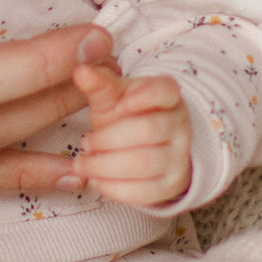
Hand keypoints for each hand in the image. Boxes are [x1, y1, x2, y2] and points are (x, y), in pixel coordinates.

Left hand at [75, 61, 193, 210]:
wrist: (145, 150)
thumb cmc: (124, 118)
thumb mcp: (111, 98)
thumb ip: (98, 84)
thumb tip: (81, 70)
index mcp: (168, 96)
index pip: (165, 90)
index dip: (144, 95)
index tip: (120, 103)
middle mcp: (180, 125)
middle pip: (148, 130)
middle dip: (109, 138)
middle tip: (85, 142)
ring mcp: (179, 156)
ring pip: (144, 163)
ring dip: (106, 165)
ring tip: (82, 164)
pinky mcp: (172, 185)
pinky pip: (145, 192)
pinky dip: (115, 188)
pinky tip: (96, 181)